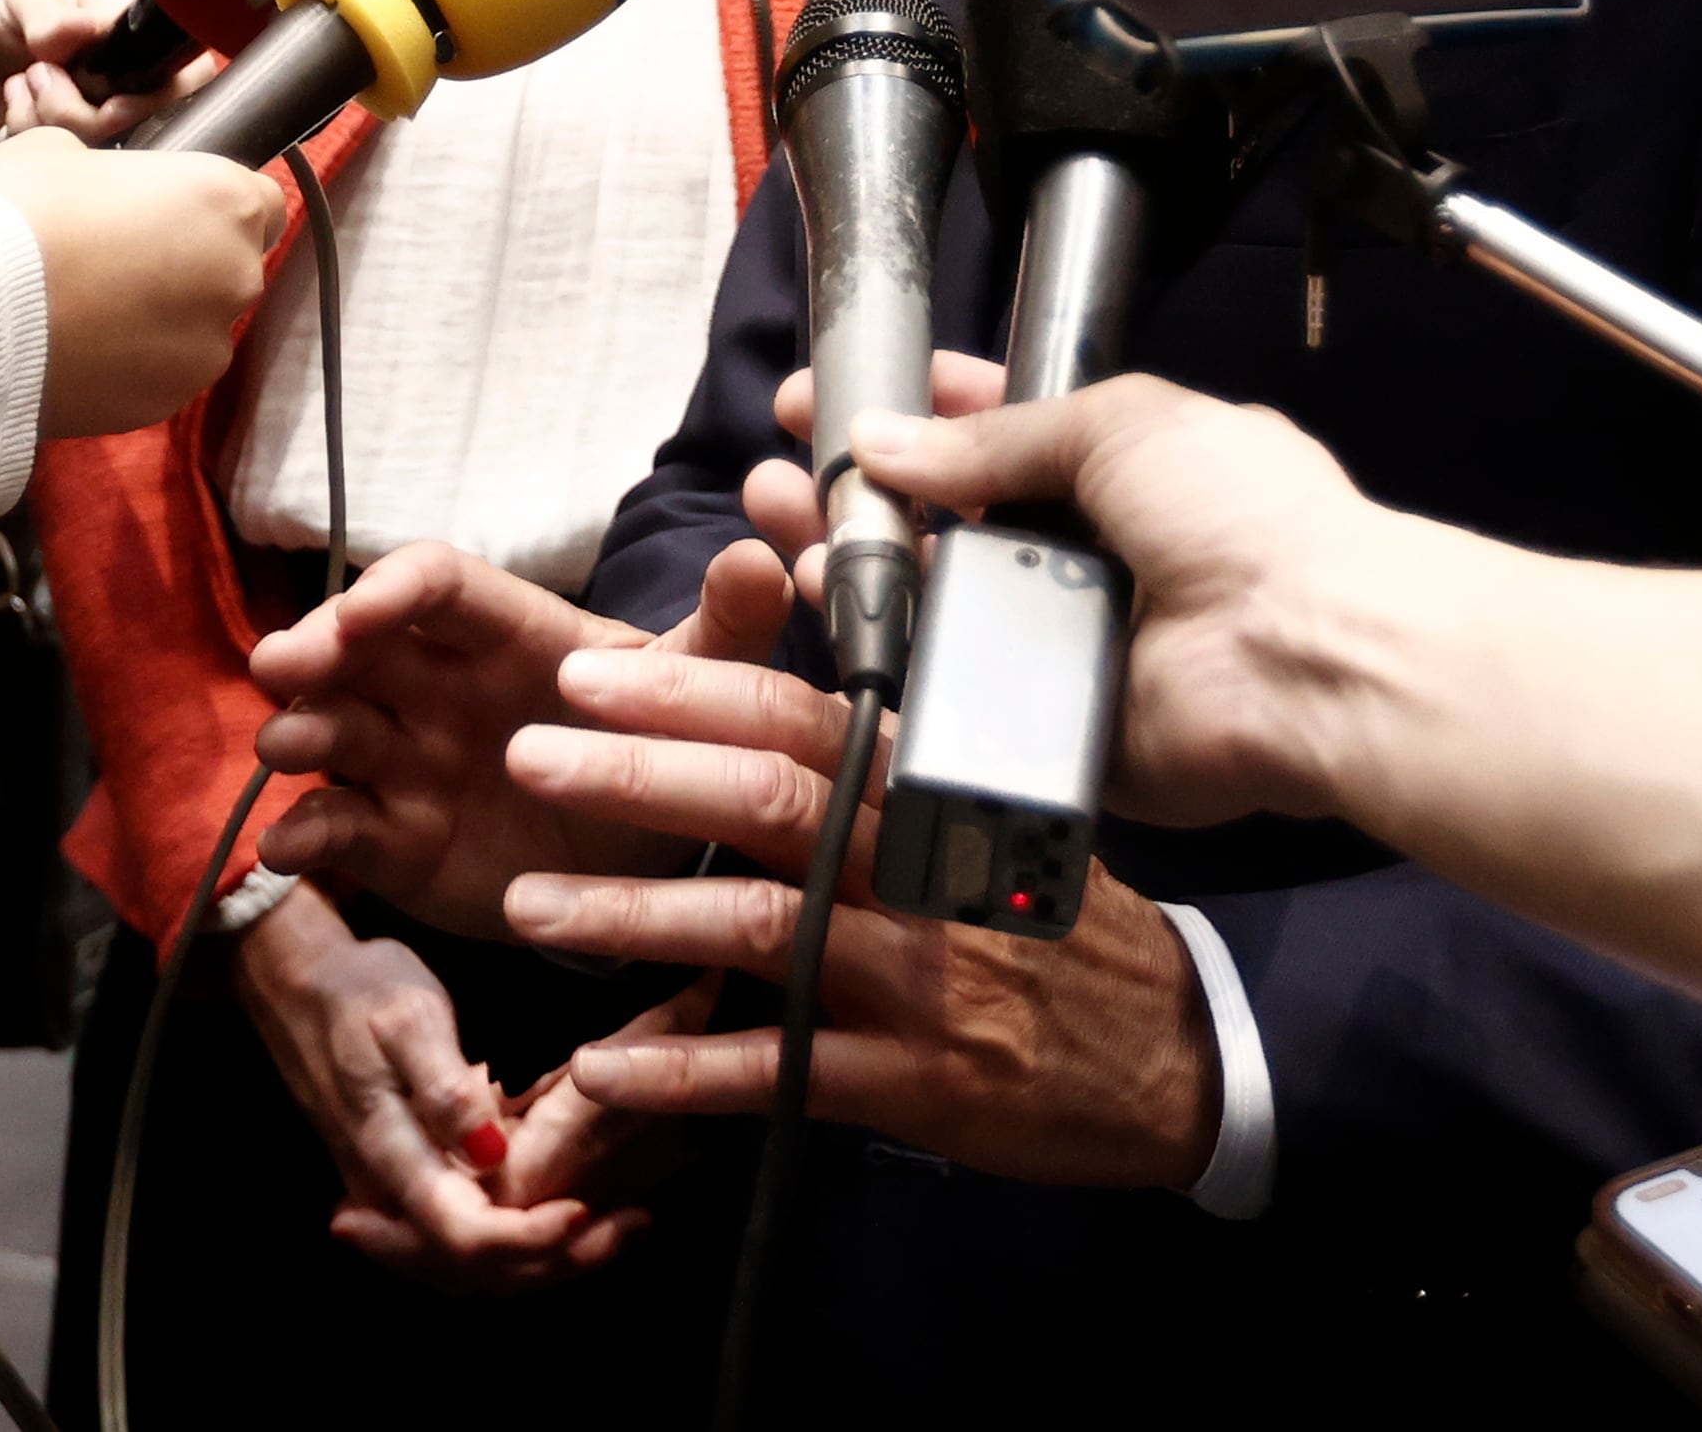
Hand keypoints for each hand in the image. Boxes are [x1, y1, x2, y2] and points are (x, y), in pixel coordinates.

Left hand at [0, 0, 210, 162]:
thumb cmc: (7, 13)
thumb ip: (52, 15)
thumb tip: (89, 26)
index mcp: (133, 29)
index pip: (183, 70)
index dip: (148, 92)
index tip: (104, 95)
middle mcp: (131, 73)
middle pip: (138, 117)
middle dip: (76, 107)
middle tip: (40, 71)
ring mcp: (105, 110)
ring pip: (98, 141)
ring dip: (46, 116)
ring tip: (25, 81)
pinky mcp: (77, 139)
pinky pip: (66, 157)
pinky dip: (30, 132)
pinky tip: (17, 102)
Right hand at [0, 129, 277, 437]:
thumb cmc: (13, 214)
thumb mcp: (56, 150)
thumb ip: (106, 166)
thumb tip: (98, 180)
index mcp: (224, 201)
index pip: (262, 201)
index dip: (215, 202)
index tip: (172, 208)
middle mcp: (235, 276)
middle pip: (232, 264)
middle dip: (187, 260)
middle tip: (115, 255)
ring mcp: (205, 347)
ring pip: (198, 325)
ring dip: (161, 316)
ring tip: (87, 308)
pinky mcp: (167, 402)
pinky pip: (161, 371)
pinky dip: (132, 362)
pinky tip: (77, 347)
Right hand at [226, 883, 643, 1289]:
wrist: (299, 988)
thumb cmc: (359, 993)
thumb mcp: (406, 1018)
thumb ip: (443, 1088)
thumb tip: (491, 1151)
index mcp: (392, 1156)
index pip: (463, 1235)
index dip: (528, 1238)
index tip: (586, 1211)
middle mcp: (391, 1195)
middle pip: (475, 1268)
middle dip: (557, 1260)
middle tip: (632, 1225)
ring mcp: (397, 1197)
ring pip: (472, 1266)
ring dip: (546, 1260)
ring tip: (619, 1226)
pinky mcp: (410, 1187)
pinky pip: (463, 1242)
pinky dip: (519, 1243)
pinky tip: (569, 1217)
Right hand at [245, 533, 801, 938]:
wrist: (657, 860)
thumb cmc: (667, 743)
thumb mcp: (706, 685)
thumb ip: (729, 625)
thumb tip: (764, 556)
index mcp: (512, 634)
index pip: (439, 586)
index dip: (394, 589)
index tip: (361, 611)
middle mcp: (445, 686)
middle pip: (361, 647)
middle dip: (316, 646)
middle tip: (283, 666)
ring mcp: (412, 761)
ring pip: (337, 729)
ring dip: (303, 730)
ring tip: (285, 745)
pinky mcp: (396, 838)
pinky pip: (339, 827)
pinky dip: (306, 833)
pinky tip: (289, 846)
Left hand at [495, 648, 1217, 1189]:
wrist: (1172, 1058)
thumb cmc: (1062, 920)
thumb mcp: (1003, 808)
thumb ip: (897, 739)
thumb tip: (806, 617)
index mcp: (942, 793)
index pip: (808, 718)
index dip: (693, 691)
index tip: (588, 671)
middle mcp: (928, 872)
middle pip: (771, 803)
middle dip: (639, 776)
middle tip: (530, 758)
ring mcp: (922, 980)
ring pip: (762, 928)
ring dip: (635, 916)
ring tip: (529, 908)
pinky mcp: (918, 1083)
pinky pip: (785, 1072)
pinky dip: (688, 1071)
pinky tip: (603, 1068)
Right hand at [823, 360, 1381, 829]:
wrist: (1304, 657)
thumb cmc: (1234, 516)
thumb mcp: (1122, 424)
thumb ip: (1000, 434)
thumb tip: (885, 438)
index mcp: (1118, 473)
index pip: (993, 437)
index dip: (911, 414)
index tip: (823, 397)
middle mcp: (1084, 558)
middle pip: (947, 525)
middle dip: (860, 495)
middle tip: (778, 475)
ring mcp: (1059, 647)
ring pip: (934, 607)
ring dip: (855, 567)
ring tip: (777, 533)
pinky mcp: (1042, 729)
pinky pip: (947, 694)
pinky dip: (887, 659)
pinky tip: (822, 611)